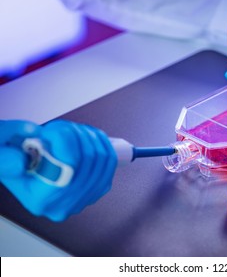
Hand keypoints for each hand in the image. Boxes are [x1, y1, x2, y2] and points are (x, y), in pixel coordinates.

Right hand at [0, 120, 116, 221]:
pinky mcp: (98, 190)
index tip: (53, 128)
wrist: (23, 174)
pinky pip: (110, 162)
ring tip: (73, 129)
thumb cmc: (11, 162)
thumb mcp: (0, 156)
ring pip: (101, 158)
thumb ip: (4, 158)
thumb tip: (20, 159)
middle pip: (87, 159)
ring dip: (89, 135)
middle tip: (62, 126)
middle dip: (77, 133)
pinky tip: (89, 135)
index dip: (66, 139)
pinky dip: (103, 143)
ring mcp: (84, 199)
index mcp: (41, 200)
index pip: (69, 166)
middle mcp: (64, 205)